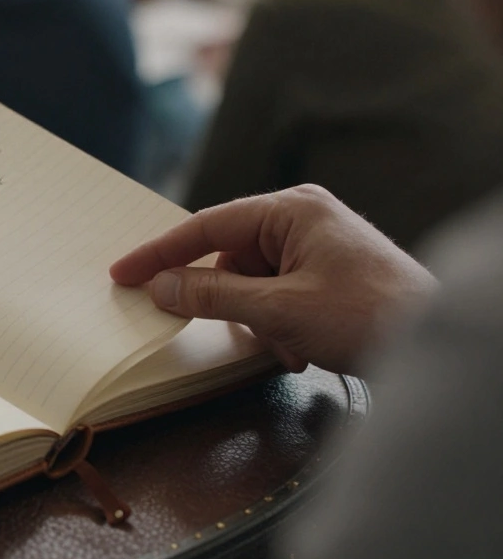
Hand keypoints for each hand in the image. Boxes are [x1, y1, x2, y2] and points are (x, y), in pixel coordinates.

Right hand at [110, 185, 436, 372]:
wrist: (436, 341)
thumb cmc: (369, 315)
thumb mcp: (278, 309)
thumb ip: (213, 296)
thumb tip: (162, 287)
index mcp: (291, 210)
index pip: (207, 226)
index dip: (160, 254)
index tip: (122, 273)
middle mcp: (303, 219)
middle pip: (230, 257)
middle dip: (228, 302)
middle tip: (228, 329)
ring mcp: (317, 247)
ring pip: (253, 283)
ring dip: (258, 321)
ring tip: (285, 345)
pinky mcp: (327, 275)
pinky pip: (278, 296)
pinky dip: (278, 325)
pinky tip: (299, 349)